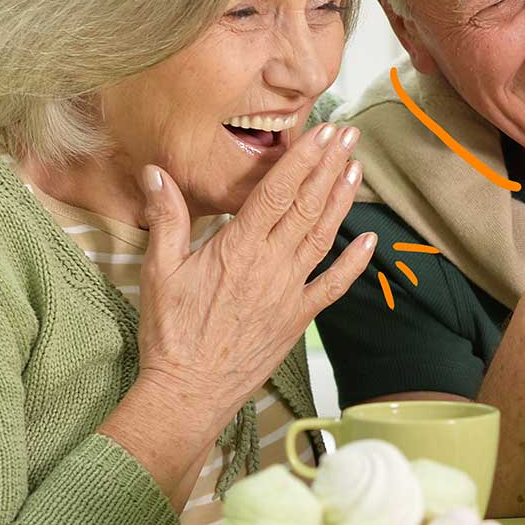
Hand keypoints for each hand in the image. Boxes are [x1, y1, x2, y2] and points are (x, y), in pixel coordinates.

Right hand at [135, 123, 377, 422]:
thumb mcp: (159, 270)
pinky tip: (370, 240)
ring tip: (357, 169)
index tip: (323, 132)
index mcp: (238, 249)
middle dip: (330, 166)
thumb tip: (155, 171)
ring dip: (342, 201)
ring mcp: (290, 292)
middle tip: (349, 134)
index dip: (304, 158)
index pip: (278, 191)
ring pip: (324, 237)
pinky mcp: (299, 318)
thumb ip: (166, 217)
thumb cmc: (170, 332)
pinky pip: (333, 286)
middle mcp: (271, 265)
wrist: (188, 392)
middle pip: (307, 206)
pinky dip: (354, 263)